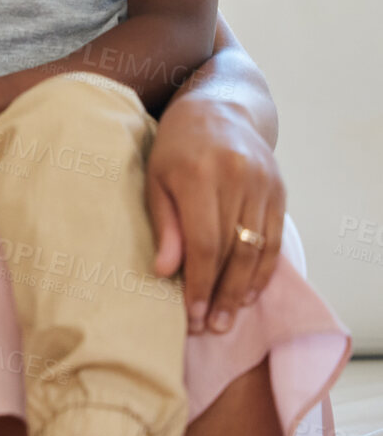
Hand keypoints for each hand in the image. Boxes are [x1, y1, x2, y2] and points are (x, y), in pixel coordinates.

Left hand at [146, 90, 284, 333]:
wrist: (220, 108)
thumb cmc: (176, 145)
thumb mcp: (156, 177)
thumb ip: (164, 223)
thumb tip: (166, 272)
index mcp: (199, 174)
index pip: (205, 242)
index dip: (201, 283)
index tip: (192, 314)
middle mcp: (236, 179)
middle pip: (234, 250)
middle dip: (222, 294)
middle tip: (211, 328)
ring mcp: (263, 184)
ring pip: (257, 249)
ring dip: (244, 288)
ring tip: (229, 317)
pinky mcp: (279, 190)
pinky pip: (273, 238)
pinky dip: (263, 269)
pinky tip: (250, 292)